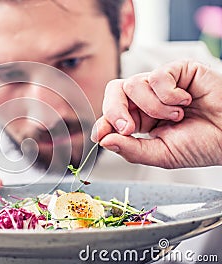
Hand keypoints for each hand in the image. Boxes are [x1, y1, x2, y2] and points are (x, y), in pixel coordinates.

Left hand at [92, 60, 221, 167]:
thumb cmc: (201, 145)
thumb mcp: (161, 154)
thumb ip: (131, 149)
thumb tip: (104, 141)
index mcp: (140, 119)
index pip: (111, 113)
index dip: (103, 121)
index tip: (101, 134)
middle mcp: (147, 99)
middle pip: (114, 91)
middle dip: (115, 110)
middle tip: (129, 127)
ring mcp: (161, 84)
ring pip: (133, 84)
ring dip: (153, 107)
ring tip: (177, 116)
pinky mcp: (178, 70)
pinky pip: (158, 76)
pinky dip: (169, 95)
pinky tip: (185, 102)